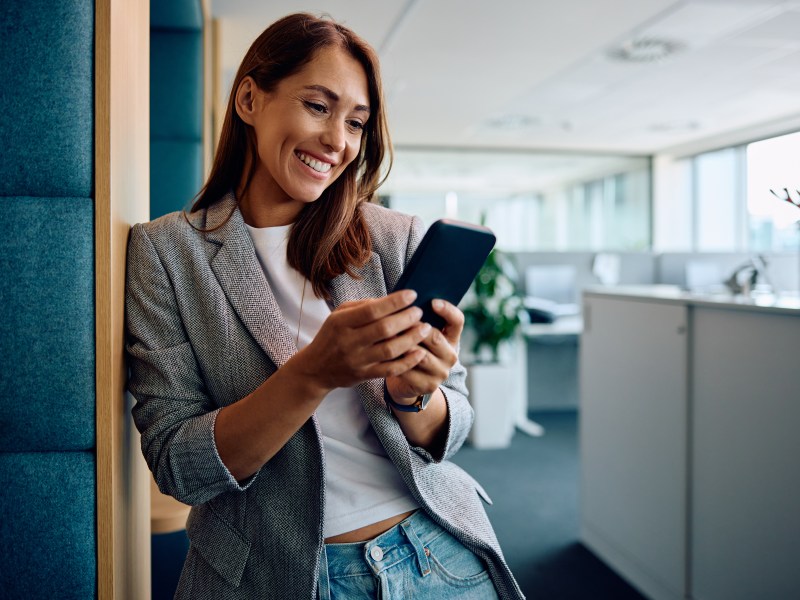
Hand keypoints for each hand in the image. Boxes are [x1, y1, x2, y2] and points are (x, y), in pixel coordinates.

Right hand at [292, 290, 431, 392]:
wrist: (315, 369)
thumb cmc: (331, 336)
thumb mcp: (338, 316)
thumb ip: (361, 306)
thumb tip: (389, 300)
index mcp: (341, 323)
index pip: (371, 310)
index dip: (394, 302)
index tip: (412, 295)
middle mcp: (349, 341)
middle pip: (383, 329)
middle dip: (406, 319)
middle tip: (420, 312)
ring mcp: (357, 360)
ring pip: (390, 350)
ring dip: (411, 338)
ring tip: (425, 329)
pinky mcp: (364, 375)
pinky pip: (390, 369)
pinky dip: (407, 362)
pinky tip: (420, 352)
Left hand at [385, 299, 463, 403]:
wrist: (409, 383)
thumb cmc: (412, 349)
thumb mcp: (420, 334)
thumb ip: (418, 319)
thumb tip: (405, 298)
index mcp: (452, 338)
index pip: (457, 321)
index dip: (448, 310)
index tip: (433, 301)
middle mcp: (451, 355)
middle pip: (436, 337)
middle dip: (415, 327)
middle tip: (398, 317)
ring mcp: (441, 372)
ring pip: (421, 355)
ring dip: (403, 344)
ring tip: (387, 334)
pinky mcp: (428, 385)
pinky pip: (410, 370)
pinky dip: (395, 361)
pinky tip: (383, 353)